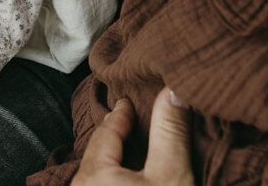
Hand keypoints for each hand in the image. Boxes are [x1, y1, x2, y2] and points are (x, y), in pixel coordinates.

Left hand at [74, 90, 194, 185]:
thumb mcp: (171, 175)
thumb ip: (169, 132)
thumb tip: (173, 91)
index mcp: (93, 176)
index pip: (105, 132)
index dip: (120, 114)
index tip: (126, 102)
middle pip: (97, 152)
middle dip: (111, 133)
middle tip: (123, 117)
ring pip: (96, 171)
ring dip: (111, 158)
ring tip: (124, 146)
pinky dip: (111, 176)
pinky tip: (126, 177)